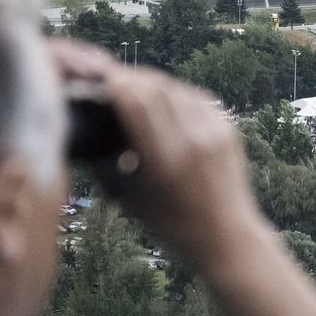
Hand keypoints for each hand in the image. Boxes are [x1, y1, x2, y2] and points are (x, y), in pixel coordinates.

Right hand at [48, 40, 262, 261]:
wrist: (228, 236)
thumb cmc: (172, 225)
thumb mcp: (129, 200)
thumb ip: (106, 165)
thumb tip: (87, 133)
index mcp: (165, 160)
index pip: (137, 102)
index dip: (115, 85)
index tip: (98, 81)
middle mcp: (192, 141)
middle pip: (156, 88)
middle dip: (130, 79)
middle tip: (112, 81)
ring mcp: (214, 133)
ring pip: (176, 88)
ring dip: (152, 84)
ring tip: (135, 89)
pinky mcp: (228, 130)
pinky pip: (196, 98)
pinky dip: (175, 94)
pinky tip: (163, 101)